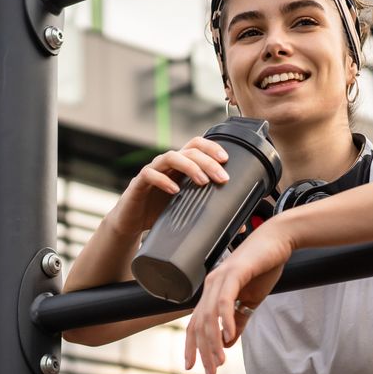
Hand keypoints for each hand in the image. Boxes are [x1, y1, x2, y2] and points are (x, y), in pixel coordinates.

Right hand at [114, 137, 230, 232]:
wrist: (131, 223)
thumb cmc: (161, 213)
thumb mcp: (189, 212)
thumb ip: (212, 214)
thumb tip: (241, 228)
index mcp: (180, 166)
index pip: (197, 145)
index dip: (212, 147)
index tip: (226, 160)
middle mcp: (167, 164)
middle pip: (189, 150)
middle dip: (208, 161)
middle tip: (222, 177)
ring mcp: (152, 171)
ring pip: (170, 156)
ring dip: (190, 166)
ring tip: (203, 181)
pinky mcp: (138, 183)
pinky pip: (149, 174)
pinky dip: (163, 180)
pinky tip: (175, 190)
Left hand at [184, 220, 293, 373]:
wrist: (279, 240)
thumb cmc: (265, 267)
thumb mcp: (252, 300)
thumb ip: (239, 320)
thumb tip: (227, 342)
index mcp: (212, 292)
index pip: (196, 324)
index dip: (192, 346)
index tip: (194, 368)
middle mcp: (210, 285)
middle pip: (199, 324)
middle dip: (203, 352)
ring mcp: (220, 278)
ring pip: (209, 316)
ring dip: (212, 342)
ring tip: (219, 362)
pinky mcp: (234, 273)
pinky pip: (225, 301)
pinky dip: (225, 321)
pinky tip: (228, 337)